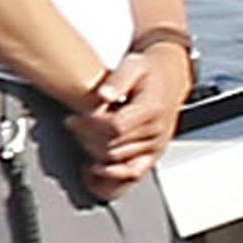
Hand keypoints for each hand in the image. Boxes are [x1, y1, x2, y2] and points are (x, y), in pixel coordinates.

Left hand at [73, 46, 189, 198]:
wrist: (170, 79)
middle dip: (86, 138)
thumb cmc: (149, 72)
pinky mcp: (152, 156)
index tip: (75, 118)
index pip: (114, 127)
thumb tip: (104, 95)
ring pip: (116, 160)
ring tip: (80, 139)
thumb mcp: (134, 64)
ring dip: (93, 153)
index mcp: (151, 110)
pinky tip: (93, 170)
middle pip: (112, 146)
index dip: (90, 126)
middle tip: (72, 125)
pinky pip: (132, 175)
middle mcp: (156, 132)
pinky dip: (110, 178)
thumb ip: (118, 79)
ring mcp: (155, 147)